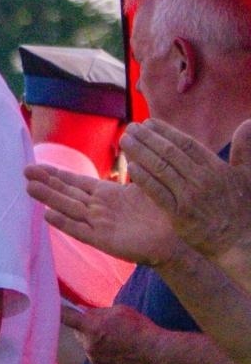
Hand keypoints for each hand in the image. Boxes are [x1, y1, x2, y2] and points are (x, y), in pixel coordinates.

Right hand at [25, 162, 179, 265]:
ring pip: (68, 208)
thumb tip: (131, 141)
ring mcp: (98, 224)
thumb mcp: (148, 184)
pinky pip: (80, 231)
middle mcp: (97, 208)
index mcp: (106, 194)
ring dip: (49, 199)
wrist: (176, 239)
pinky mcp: (103, 241)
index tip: (36, 165)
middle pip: (66, 193)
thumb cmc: (164, 212)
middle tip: (26, 171)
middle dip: (46, 182)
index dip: (56, 174)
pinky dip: (64, 223)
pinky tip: (48, 215)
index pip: (75, 182)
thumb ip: (136, 167)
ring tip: (29, 188)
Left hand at [62, 301, 161, 363]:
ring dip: (96, 342)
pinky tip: (121, 352)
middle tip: (103, 325)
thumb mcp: (120, 311)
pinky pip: (98, 359)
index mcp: (92, 327)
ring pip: (88, 347)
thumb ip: (98, 312)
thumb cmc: (141, 329)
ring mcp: (95, 360)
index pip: (65, 317)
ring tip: (118, 340)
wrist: (159, 355)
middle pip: (78, 333)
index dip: (57, 311)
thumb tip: (83, 312)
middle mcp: (89, 346)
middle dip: (86, 328)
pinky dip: (104, 355)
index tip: (47, 307)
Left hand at [122, 117, 250, 259]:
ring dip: (140, 152)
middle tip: (130, 127)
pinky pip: (157, 192)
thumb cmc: (242, 208)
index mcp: (216, 168)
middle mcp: (202, 179)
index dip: (165, 131)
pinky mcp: (180, 214)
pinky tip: (131, 166)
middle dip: (147, 138)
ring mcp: (190, 196)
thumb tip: (248, 121)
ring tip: (124, 141)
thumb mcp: (248, 175)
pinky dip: (144, 178)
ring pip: (160, 169)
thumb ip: (245, 148)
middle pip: (169, 152)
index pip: (186, 143)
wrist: (239, 242)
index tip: (148, 122)